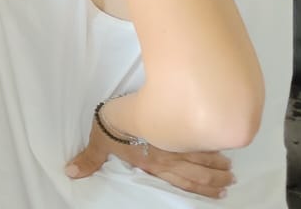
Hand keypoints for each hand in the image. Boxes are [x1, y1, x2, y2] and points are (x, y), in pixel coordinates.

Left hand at [65, 124, 232, 196]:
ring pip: (202, 157)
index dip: (200, 188)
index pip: (180, 180)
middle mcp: (169, 158)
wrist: (124, 109)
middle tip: (231, 180)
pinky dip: (213, 145)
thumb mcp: (99, 144)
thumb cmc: (110, 127)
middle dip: (214, 178)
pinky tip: (224, 145)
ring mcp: (177, 144)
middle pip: (196, 172)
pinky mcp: (181, 127)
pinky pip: (202, 140)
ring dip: (217, 164)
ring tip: (231, 168)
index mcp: (153, 164)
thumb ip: (90, 160)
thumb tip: (70, 172)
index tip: (219, 192)